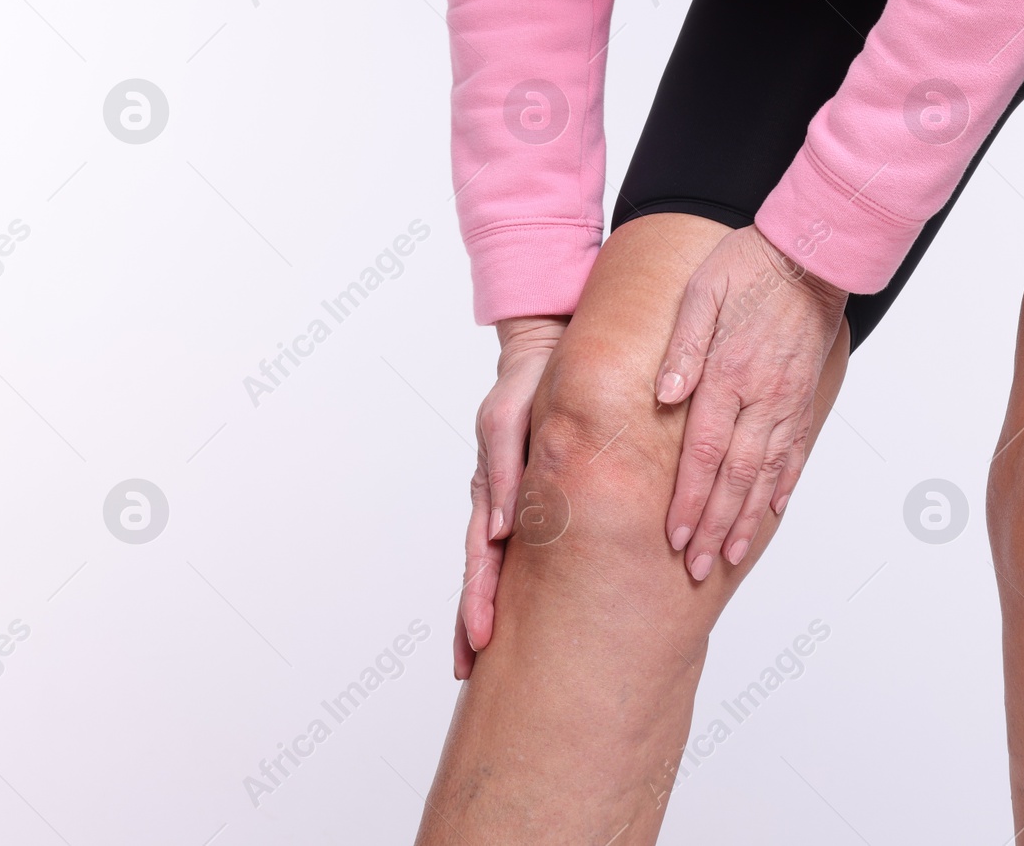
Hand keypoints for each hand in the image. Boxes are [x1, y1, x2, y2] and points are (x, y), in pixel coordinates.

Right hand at [453, 313, 567, 678]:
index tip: (479, 644)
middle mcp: (501, 505)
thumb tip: (500, 530)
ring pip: (505, 567)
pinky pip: (535, 545)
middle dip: (475, 623)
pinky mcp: (540, 496)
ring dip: (493, 609)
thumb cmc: (525, 384)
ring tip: (486, 657)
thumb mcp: (508, 421)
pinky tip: (535, 611)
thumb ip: (504, 471)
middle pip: (486, 575)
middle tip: (471, 669)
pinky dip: (526, 580)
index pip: (480, 560)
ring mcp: (518, 504)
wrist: (552, 352)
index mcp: (491, 491)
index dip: (478, 605)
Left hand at [654, 225, 847, 579]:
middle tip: (698, 568)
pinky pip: (794, 450)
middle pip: (734, 476)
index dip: (689, 499)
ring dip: (747, 519)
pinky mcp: (803, 396)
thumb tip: (665, 394)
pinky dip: (783, 485)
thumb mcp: (703, 291)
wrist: (812, 252)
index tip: (676, 537)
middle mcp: (762, 396)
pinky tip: (772, 511)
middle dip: (715, 527)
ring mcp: (787, 400)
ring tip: (732, 556)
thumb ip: (683, 346)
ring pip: (766, 473)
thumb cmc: (749, 264)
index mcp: (729, 373)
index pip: (703, 451)